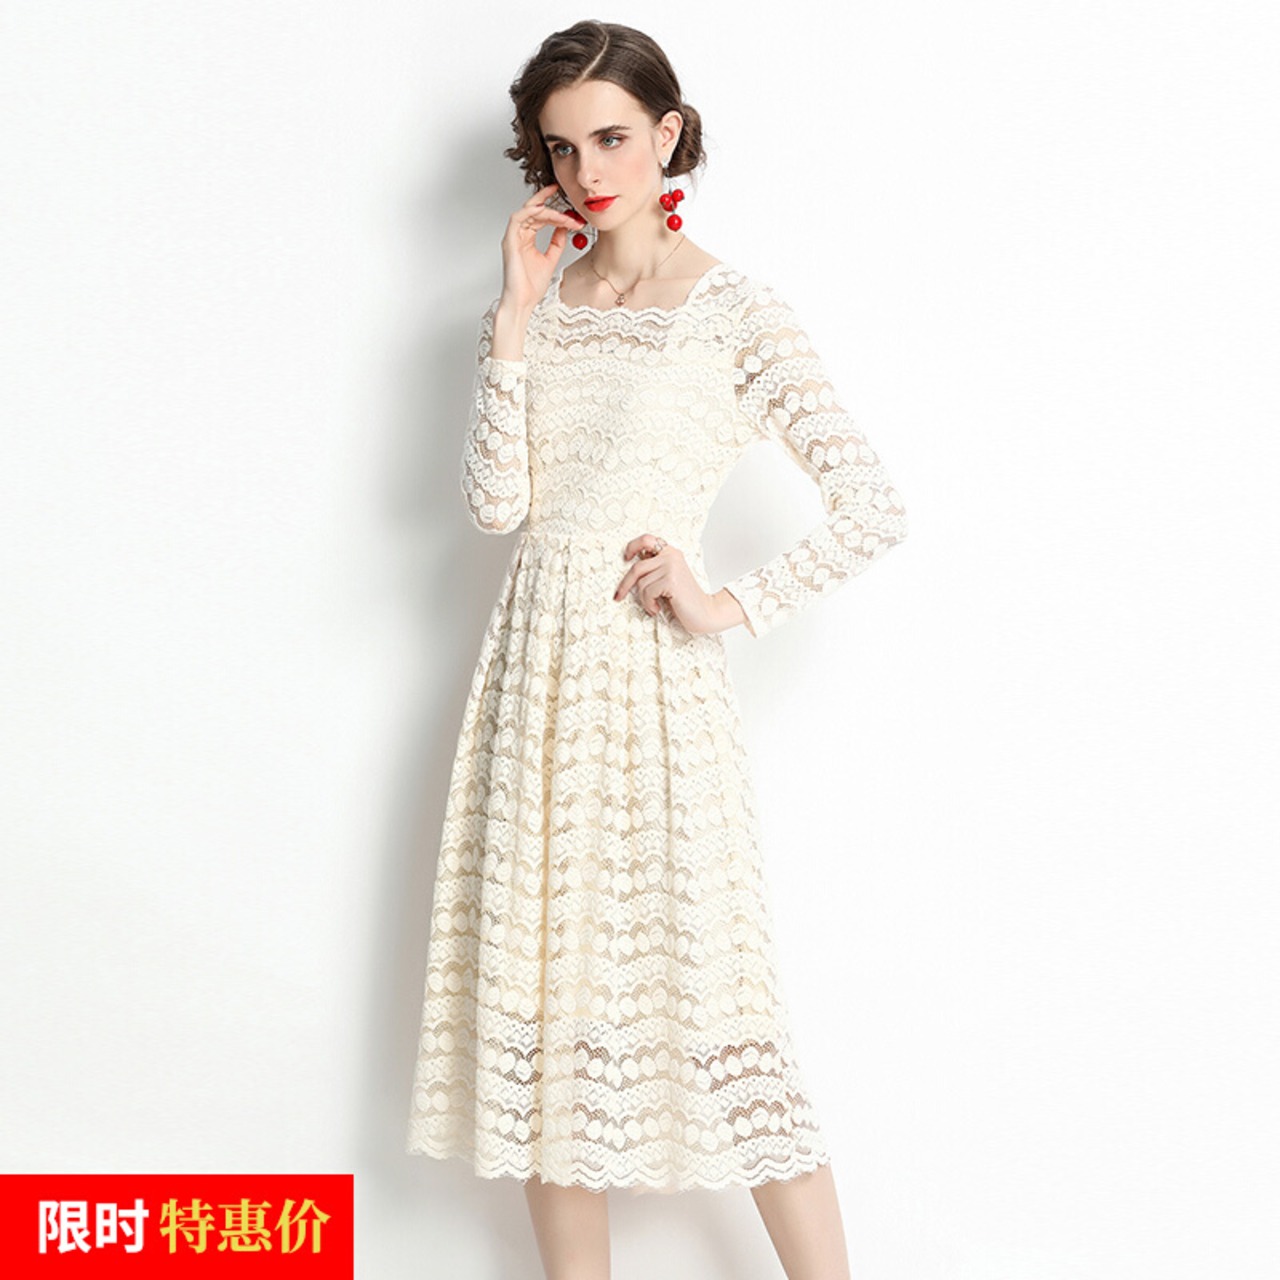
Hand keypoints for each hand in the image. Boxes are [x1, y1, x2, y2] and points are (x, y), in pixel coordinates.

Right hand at [499, 183, 585, 311]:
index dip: (554, 208)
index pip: (539, 216)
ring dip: (547, 210)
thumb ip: (556, 243)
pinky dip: (532, 212)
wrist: (523, 302)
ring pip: (528, 212)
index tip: (569, 205)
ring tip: (564, 215)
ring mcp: (513, 237)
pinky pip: (518, 218)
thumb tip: (564, 227)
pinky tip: (547, 213)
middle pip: (534, 210)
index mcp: (527, 239)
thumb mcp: (551, 259)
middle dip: (552, 205)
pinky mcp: (509, 241)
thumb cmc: (531, 287)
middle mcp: (518, 235)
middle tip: (568, 202)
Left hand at [614, 534, 740, 635]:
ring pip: (641, 583)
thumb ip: (655, 568)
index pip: (646, 539)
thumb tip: (631, 565)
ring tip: (654, 605)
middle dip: (625, 584)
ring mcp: (672, 567)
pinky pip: (647, 592)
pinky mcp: (671, 580)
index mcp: (671, 552)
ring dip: (644, 599)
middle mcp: (671, 556)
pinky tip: (658, 608)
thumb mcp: (669, 577)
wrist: (704, 613)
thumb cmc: (683, 599)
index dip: (632, 546)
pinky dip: (649, 604)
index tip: (626, 557)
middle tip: (618, 596)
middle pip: (637, 567)